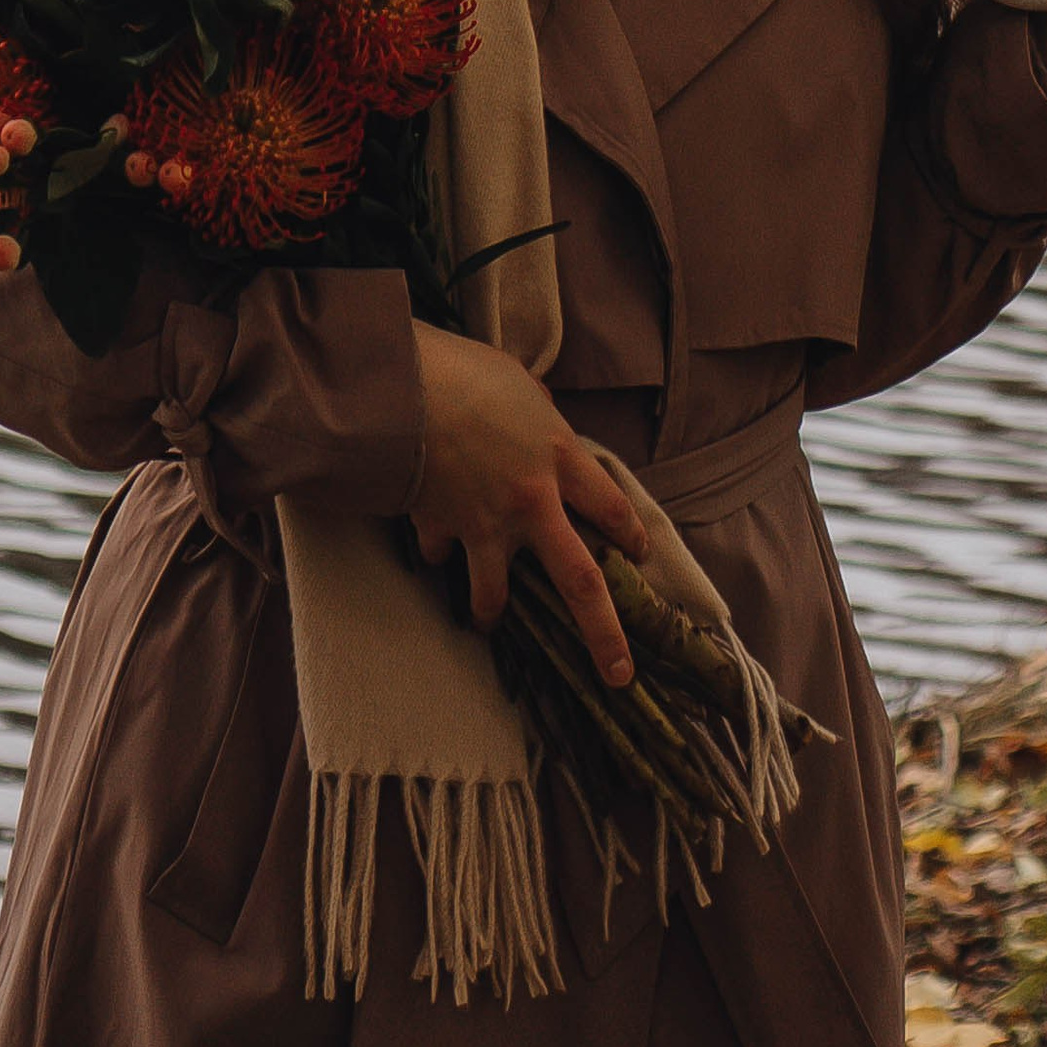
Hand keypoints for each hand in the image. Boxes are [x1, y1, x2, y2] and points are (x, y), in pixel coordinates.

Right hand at [408, 321, 649, 686]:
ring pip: (496, 594)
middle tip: (619, 675)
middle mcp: (533, 501)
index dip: (629, 536)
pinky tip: (428, 542)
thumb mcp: (519, 383)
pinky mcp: (441, 528)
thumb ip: (536, 409)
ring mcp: (486, 523)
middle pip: (581, 582)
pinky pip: (438, 553)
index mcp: (560, 456)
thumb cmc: (467, 371)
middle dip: (603, 635)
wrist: (407, 387)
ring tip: (487, 620)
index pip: (611, 508)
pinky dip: (434, 550)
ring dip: (490, 611)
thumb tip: (540, 409)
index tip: (638, 556)